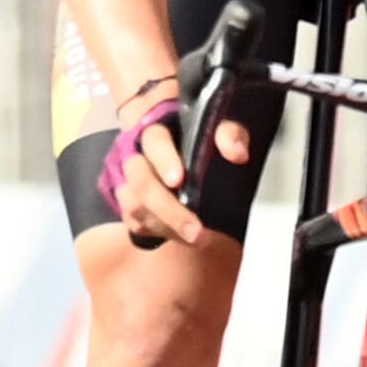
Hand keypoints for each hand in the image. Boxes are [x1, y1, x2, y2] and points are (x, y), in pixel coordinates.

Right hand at [104, 96, 250, 249]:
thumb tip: (238, 154)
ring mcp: (128, 181)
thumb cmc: (203, 139)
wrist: (185, 153)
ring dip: (164, 226)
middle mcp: (137, 155)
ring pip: (133, 206)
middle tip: (195, 231)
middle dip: (167, 209)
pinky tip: (183, 237)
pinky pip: (134, 222)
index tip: (178, 180)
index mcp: (157, 131)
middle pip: (140, 181)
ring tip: (197, 238)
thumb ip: (229, 134)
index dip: (164, 160)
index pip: (154, 141)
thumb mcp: (222, 128)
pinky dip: (158, 232)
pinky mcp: (130, 203)